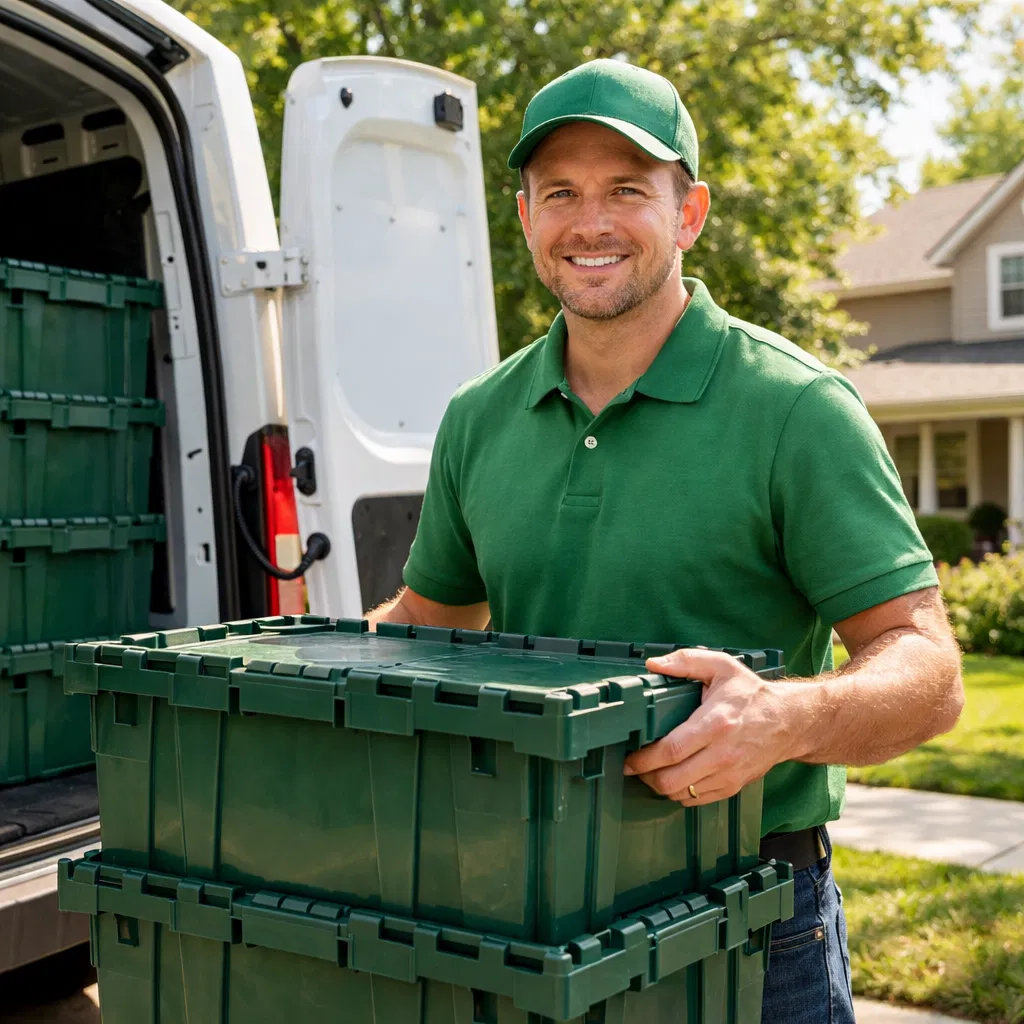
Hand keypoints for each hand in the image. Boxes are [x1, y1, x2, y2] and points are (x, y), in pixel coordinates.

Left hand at [623, 648, 798, 805]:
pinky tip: (674, 777)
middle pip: (672, 779)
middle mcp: (723, 753)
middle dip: (646, 776)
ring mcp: (729, 774)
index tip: (629, 758)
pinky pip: (697, 800)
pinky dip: (680, 793)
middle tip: (634, 766)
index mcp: (716, 723)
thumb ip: (686, 661)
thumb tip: (654, 664)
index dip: (643, 759)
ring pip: (682, 794)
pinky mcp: (733, 786)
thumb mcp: (722, 666)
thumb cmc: (752, 694)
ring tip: (652, 771)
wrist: (789, 722)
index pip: (671, 750)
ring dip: (661, 786)